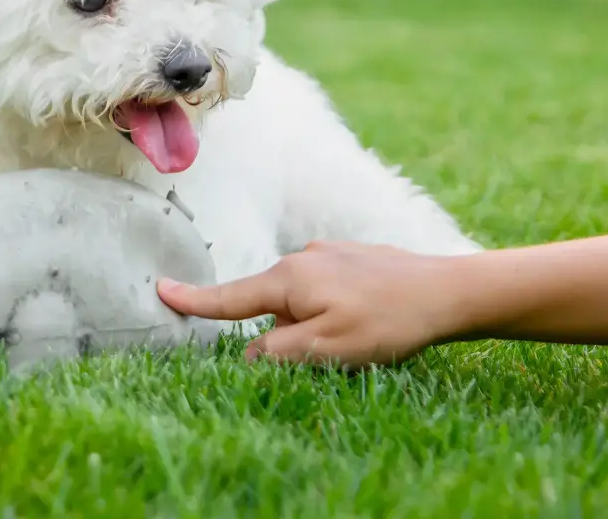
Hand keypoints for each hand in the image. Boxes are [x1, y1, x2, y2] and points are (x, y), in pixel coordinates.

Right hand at [157, 241, 465, 366]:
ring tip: (364, 335)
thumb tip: (249, 352)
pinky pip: (328, 290)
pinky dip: (336, 309)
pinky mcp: (354, 258)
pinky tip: (371, 319)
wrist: (447, 290)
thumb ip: (277, 353)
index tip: (160, 290)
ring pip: (303, 300)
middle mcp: (303, 259)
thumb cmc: (386, 322)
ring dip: (316, 323)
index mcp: (289, 280)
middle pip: (271, 306)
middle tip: (333, 351)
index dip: (194, 300)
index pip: (230, 298)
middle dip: (285, 333)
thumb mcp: (326, 350)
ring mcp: (330, 255)